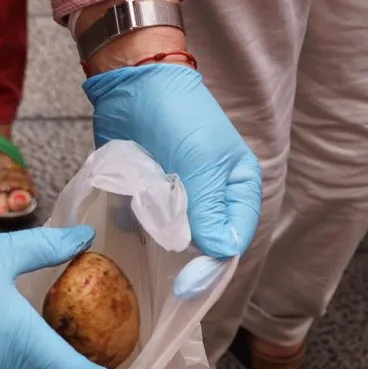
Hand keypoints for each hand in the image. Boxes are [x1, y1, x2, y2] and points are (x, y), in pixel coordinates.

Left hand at [83, 63, 262, 270]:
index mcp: (239, 190)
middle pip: (203, 246)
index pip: (233, 243)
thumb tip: (219, 254)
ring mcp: (181, 199)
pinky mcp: (151, 197)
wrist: (133, 86)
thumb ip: (208, 211)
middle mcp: (213, 199)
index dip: (211, 265)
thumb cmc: (177, 117)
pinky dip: (139, 227)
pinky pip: (148, 226)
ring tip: (146, 224)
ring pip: (174, 239)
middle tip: (164, 250)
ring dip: (158, 238)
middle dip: (183, 251)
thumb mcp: (201, 164)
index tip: (185, 283)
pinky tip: (128, 221)